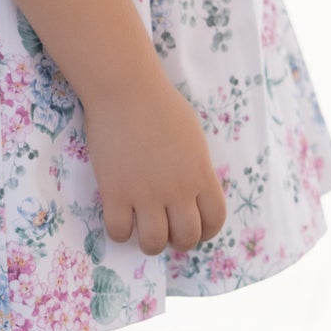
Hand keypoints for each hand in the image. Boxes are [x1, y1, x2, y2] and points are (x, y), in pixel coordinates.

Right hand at [82, 70, 226, 256]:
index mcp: (200, 173)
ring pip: (153, 243)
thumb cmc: (159, 103)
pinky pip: (118, 232)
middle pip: (186, 238)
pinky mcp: (115, 192)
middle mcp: (177, 189)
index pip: (215, 221)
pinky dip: (119, 231)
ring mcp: (145, 193)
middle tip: (165, 228)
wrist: (125, 87)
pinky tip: (118, 215)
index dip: (205, 231)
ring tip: (142, 226)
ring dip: (149, 242)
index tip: (193, 226)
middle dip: (177, 240)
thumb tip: (193, 190)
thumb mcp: (193, 135)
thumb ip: (196, 167)